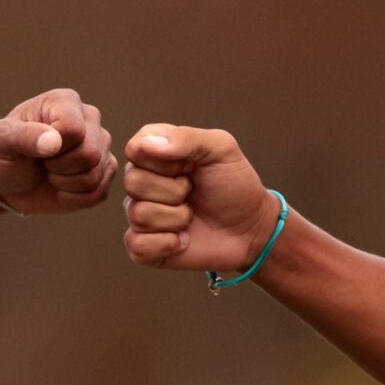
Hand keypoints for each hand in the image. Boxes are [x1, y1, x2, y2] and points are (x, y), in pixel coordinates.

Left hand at [0, 88, 115, 215]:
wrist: (7, 181)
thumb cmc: (4, 154)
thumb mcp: (2, 142)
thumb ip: (23, 136)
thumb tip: (54, 141)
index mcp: (65, 101)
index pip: (74, 130)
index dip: (54, 148)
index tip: (35, 147)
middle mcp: (89, 118)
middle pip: (90, 153)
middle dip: (59, 167)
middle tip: (42, 162)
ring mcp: (101, 144)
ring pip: (96, 174)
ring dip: (66, 183)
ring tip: (51, 173)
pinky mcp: (105, 170)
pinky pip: (99, 192)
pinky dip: (75, 198)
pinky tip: (61, 187)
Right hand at [122, 124, 277, 272]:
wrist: (251, 228)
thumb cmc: (235, 185)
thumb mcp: (221, 149)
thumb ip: (186, 137)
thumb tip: (146, 144)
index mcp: (154, 152)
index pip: (135, 149)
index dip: (165, 161)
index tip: (191, 166)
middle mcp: (142, 182)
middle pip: (133, 182)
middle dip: (174, 191)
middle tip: (193, 192)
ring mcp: (140, 214)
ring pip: (139, 215)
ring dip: (176, 218)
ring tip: (191, 216)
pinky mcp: (144, 246)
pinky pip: (136, 245)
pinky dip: (166, 244)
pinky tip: (183, 239)